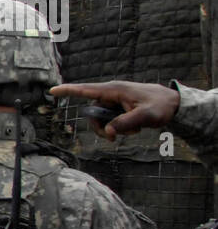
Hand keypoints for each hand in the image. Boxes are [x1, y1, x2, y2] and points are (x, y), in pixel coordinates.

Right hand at [48, 80, 179, 141]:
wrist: (175, 104)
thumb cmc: (162, 106)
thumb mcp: (146, 116)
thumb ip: (125, 123)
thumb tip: (108, 131)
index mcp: (115, 90)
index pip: (86, 90)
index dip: (69, 91)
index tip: (52, 91)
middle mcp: (113, 93)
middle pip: (93, 111)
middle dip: (99, 126)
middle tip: (112, 138)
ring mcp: (116, 100)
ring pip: (101, 117)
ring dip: (112, 128)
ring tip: (131, 132)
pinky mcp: (120, 106)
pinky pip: (111, 118)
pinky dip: (119, 126)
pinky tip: (134, 128)